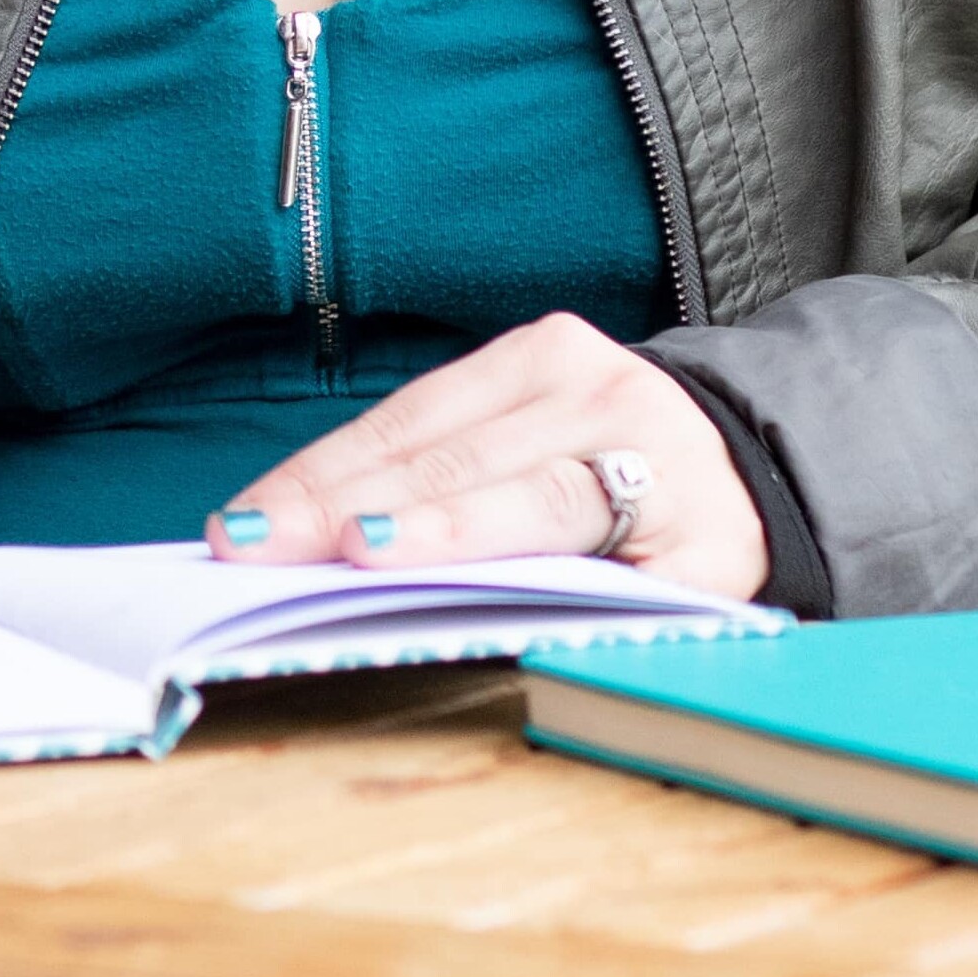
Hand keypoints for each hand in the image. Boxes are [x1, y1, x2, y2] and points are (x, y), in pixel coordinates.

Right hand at [204, 312, 769, 601]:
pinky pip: (417, 404)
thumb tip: (475, 633)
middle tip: (254, 544)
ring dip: (320, 477)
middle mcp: (609, 397)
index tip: (360, 550)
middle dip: (343, 502)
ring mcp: (562, 357)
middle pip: (458, 457)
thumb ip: (593, 610)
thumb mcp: (681, 601)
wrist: (734, 456)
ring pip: (419, 421)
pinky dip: (344, 452)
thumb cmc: (692, 553)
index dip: (447, 527)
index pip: (539, 499)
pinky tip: (284, 489)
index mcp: (662, 472)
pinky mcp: (526, 343)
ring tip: (243, 523)